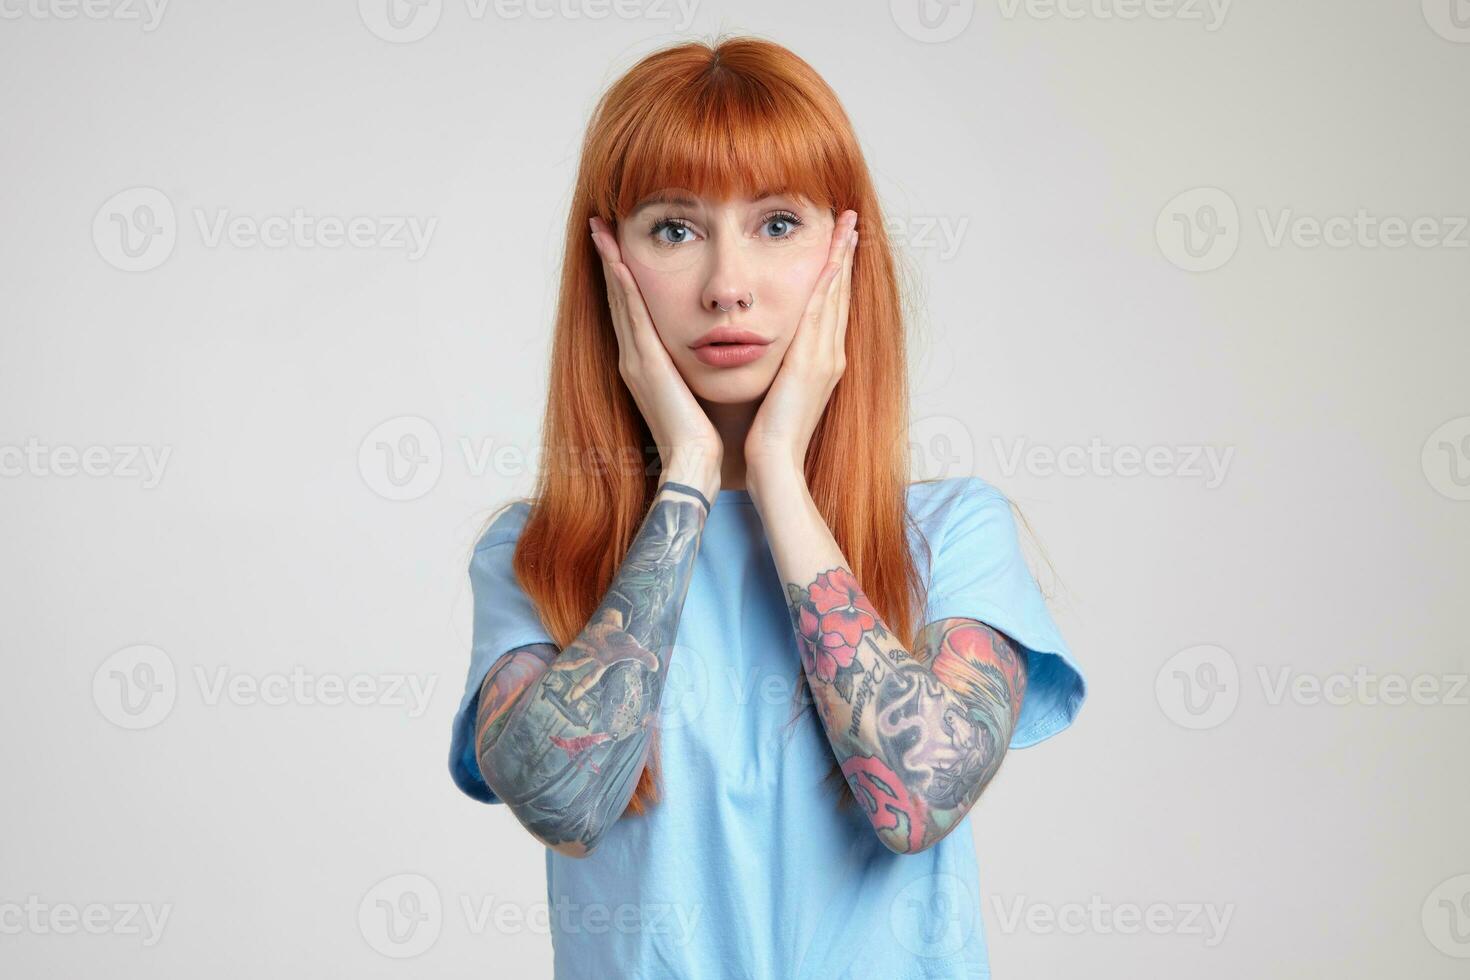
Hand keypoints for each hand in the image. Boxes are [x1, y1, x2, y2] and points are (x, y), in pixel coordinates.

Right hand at [589, 216, 722, 494]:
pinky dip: (622, 286)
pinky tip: (618, 260)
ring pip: (619, 301)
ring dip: (610, 263)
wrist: (695, 463)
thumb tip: (707, 353)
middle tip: (600, 226)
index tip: (619, 247)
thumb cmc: (703, 435)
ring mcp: (635, 361)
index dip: (622, 278)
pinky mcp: (644, 364)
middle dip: (609, 262)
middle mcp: (634, 359)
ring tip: (601, 230)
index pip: (632, 312)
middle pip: (618, 300)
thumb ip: (691, 371)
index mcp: (647, 366)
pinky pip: (631, 316)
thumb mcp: (695, 393)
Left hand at [744, 209, 858, 483]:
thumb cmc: (770, 436)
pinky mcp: (813, 361)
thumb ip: (783, 372)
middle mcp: (831, 357)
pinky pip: (822, 311)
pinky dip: (828, 282)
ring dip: (841, 259)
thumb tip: (777, 356)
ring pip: (836, 296)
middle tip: (850, 222)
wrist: (775, 463)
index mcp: (823, 364)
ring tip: (847, 226)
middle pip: (841, 296)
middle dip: (846, 257)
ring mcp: (826, 358)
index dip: (837, 276)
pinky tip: (831, 257)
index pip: (832, 309)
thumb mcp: (780, 396)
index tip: (839, 246)